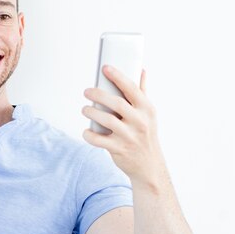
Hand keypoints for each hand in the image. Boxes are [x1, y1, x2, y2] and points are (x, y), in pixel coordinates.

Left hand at [82, 65, 165, 184]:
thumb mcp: (148, 114)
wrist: (149, 165)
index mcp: (147, 109)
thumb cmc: (146, 134)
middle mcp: (140, 122)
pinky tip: (86, 131)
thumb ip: (143, 92)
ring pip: (106, 120)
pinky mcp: (119, 149)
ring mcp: (129, 136)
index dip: (118, 76)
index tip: (105, 68)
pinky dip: (89, 135)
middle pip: (116, 103)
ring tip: (85, 109)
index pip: (132, 88)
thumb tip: (142, 70)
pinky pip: (98, 140)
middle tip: (86, 91)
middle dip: (98, 94)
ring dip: (91, 112)